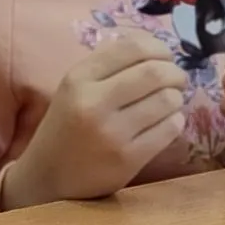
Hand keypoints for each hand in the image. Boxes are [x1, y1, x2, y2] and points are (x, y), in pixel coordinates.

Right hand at [3, 33, 187, 209]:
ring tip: (168, 103)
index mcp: (78, 78)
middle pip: (155, 72)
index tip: (165, 56)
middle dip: (175, 72)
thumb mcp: (74, 88)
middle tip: (177, 79)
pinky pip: (170, 129)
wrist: (47, 178)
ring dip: (176, 98)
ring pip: (167, 100)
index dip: (159, 47)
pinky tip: (165, 123)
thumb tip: (156, 48)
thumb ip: (108, 65)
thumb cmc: (66, 127)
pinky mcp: (128, 159)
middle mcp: (93, 102)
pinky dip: (175, 121)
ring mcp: (112, 133)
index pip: (132, 47)